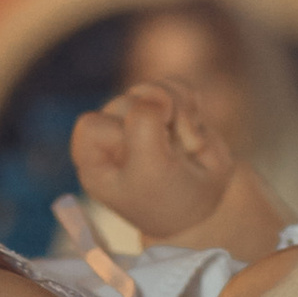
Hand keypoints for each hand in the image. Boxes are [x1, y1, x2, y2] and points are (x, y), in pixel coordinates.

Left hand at [70, 82, 238, 242]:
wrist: (205, 211)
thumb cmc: (169, 200)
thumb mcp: (151, 170)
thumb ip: (144, 126)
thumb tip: (158, 94)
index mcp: (92, 156)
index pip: (92, 125)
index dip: (120, 137)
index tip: (141, 162)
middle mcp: (111, 135)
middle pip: (125, 102)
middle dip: (156, 127)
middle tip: (176, 155)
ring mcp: (139, 120)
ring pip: (152, 89)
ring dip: (178, 112)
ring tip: (189, 144)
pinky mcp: (168, 110)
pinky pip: (175, 85)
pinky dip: (190, 104)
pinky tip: (194, 132)